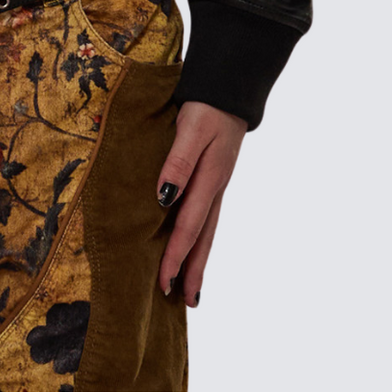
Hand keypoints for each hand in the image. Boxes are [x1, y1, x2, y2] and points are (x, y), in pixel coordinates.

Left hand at [155, 100, 248, 305]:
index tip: (163, 283)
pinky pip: (208, 216)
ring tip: (191, 289)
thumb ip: (178, 162)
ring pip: (208, 230)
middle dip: (192, 270)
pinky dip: (202, 239)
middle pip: (203, 238)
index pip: (189, 227)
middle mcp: (215, 188)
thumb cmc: (206, 107)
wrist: (229, 89)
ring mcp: (218, 184)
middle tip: (182, 302)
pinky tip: (196, 247)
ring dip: (199, 260)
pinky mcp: (215, 178)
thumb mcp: (191, 129)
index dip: (176, 256)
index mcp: (209, 180)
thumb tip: (163, 198)